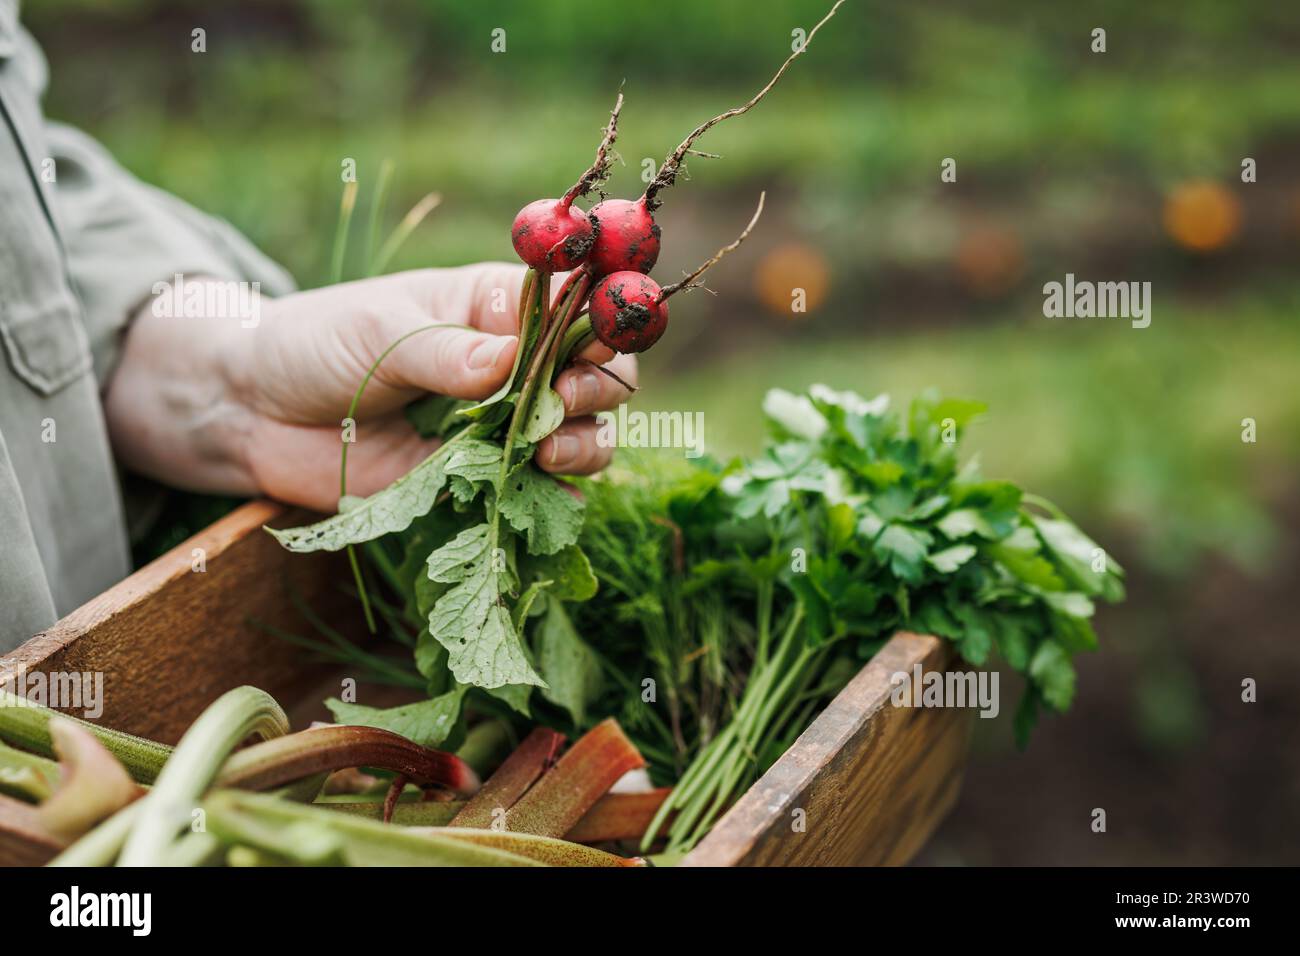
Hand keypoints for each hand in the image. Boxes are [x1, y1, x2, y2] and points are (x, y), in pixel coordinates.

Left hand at [104, 264, 637, 511]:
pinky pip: (537, 491)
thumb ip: (446, 351)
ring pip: (581, 435)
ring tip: (547, 452)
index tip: (598, 343)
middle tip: (561, 403)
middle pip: (596, 376)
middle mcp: (513, 365)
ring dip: (583, 444)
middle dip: (594, 390)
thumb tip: (512, 362)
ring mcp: (500, 425)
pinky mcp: (478, 479)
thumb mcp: (380, 331)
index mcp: (496, 306)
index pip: (575, 310)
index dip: (600, 323)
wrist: (256, 413)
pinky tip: (547, 499)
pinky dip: (554, 499)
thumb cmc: (317, 345)